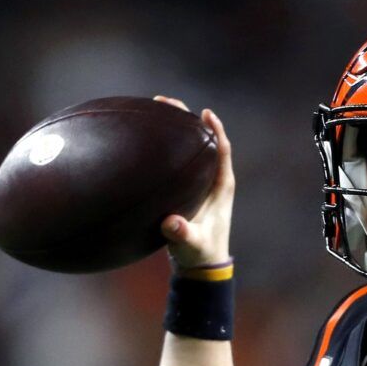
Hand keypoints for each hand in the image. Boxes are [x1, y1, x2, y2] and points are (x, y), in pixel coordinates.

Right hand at [153, 96, 233, 268]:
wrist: (199, 263)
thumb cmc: (199, 253)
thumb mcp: (191, 243)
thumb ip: (182, 233)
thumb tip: (171, 223)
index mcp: (221, 185)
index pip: (222, 149)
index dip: (215, 129)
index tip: (205, 113)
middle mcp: (212, 178)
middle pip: (203, 139)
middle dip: (186, 119)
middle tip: (164, 102)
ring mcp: (199, 181)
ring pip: (189, 146)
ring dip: (173, 128)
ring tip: (152, 109)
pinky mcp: (187, 186)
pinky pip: (177, 158)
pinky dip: (164, 144)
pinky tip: (144, 136)